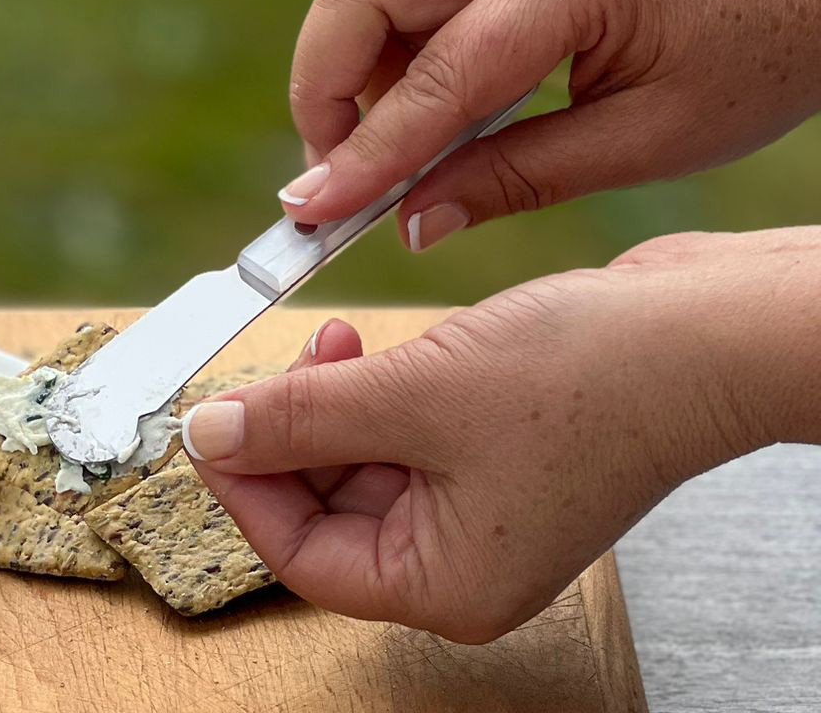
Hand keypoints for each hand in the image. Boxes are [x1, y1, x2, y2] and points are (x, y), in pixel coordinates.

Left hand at [184, 226, 820, 641]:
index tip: (209, 424)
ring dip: (330, 401)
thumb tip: (213, 433)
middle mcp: (462, 559)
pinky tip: (367, 346)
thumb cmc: (591, 380)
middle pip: (327, 508)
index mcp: (446, 584)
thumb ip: (300, 418)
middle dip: (290, 432)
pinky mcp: (494, 453)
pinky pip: (402, 433)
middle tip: (265, 370)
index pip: (304, 555)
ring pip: (361, 462)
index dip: (245, 486)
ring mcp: (482, 506)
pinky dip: (373, 392)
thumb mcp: (412, 394)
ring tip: (334, 341)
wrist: (705, 331)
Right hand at [280, 0, 820, 250]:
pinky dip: (384, 57)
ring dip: (349, 73)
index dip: (364, 155)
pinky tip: (416, 117)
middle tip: (335, 176)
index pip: (434, 77)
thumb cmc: (751, 61)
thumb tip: (410, 222)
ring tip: (379, 156)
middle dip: (324, 90)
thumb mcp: (645, 144)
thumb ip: (516, 180)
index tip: (311, 213)